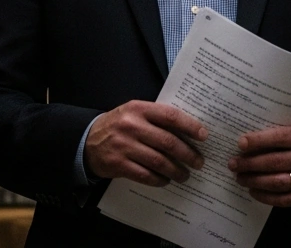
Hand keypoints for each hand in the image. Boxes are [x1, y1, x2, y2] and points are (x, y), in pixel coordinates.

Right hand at [84, 101, 206, 186]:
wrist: (86, 141)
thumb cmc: (118, 126)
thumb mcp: (134, 113)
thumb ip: (156, 118)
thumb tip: (188, 130)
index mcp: (138, 109)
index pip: (170, 116)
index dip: (190, 126)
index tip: (204, 136)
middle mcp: (131, 126)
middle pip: (168, 142)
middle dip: (188, 154)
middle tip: (199, 162)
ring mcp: (124, 146)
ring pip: (159, 161)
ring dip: (176, 170)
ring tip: (185, 175)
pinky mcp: (118, 164)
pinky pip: (145, 175)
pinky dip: (159, 179)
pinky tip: (165, 180)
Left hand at [228, 126, 290, 206]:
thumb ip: (278, 136)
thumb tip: (245, 143)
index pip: (280, 138)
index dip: (259, 141)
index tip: (240, 143)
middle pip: (275, 162)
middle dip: (250, 164)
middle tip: (233, 164)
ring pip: (277, 182)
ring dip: (254, 181)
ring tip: (240, 178)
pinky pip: (283, 199)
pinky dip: (265, 196)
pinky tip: (253, 191)